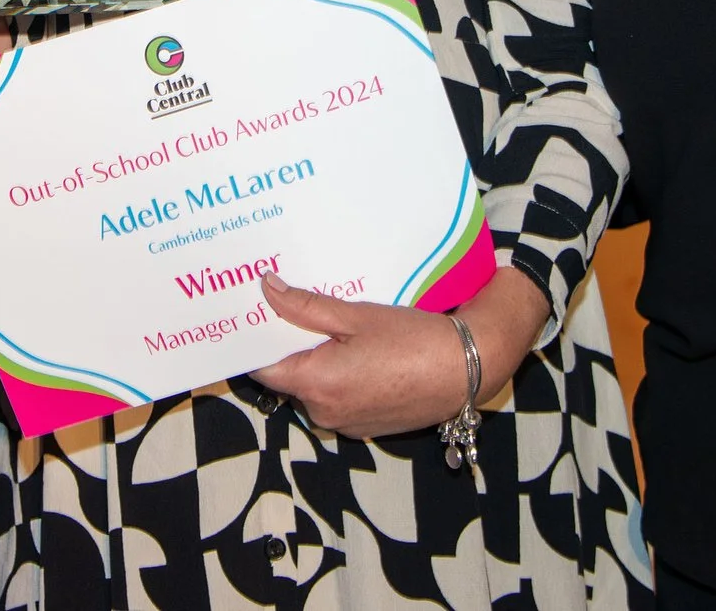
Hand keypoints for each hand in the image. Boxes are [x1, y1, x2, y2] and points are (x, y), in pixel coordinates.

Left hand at [249, 268, 547, 439]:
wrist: (467, 369)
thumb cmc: (413, 340)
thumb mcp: (357, 315)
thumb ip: (307, 306)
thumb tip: (267, 289)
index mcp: (316, 384)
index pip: (263, 367)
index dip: (254, 341)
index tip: (248, 315)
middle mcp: (324, 412)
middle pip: (289, 376)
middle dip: (290, 345)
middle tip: (291, 306)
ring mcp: (345, 424)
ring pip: (313, 388)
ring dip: (317, 361)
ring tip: (331, 325)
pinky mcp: (365, 426)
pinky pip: (337, 399)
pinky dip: (338, 377)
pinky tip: (358, 351)